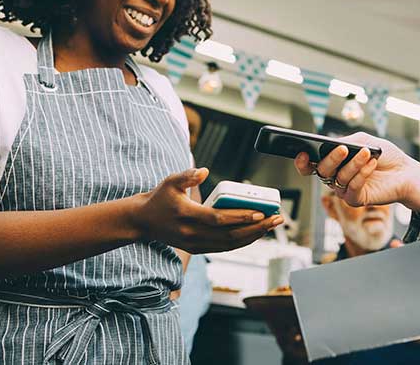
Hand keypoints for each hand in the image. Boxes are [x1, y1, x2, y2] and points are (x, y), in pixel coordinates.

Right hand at [132, 168, 282, 253]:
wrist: (142, 222)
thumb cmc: (159, 198)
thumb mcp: (170, 181)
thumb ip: (187, 175)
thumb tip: (205, 171)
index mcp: (187, 216)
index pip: (219, 219)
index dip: (241, 217)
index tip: (260, 212)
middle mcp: (192, 234)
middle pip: (230, 235)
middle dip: (256, 228)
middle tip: (276, 219)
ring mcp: (195, 244)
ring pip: (229, 244)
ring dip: (253, 236)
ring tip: (271, 225)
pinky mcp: (197, 249)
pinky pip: (224, 247)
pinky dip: (241, 242)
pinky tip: (255, 233)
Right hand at [293, 132, 419, 211]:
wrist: (405, 171)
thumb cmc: (384, 155)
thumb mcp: (363, 141)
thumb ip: (346, 141)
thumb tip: (330, 145)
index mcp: (333, 162)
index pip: (310, 165)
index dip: (302, 162)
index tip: (303, 153)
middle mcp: (335, 177)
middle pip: (322, 171)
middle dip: (332, 159)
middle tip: (344, 149)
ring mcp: (344, 189)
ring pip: (339, 177)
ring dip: (353, 164)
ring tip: (367, 153)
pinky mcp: (356, 199)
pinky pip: (353, 187)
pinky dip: (362, 174)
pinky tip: (372, 164)